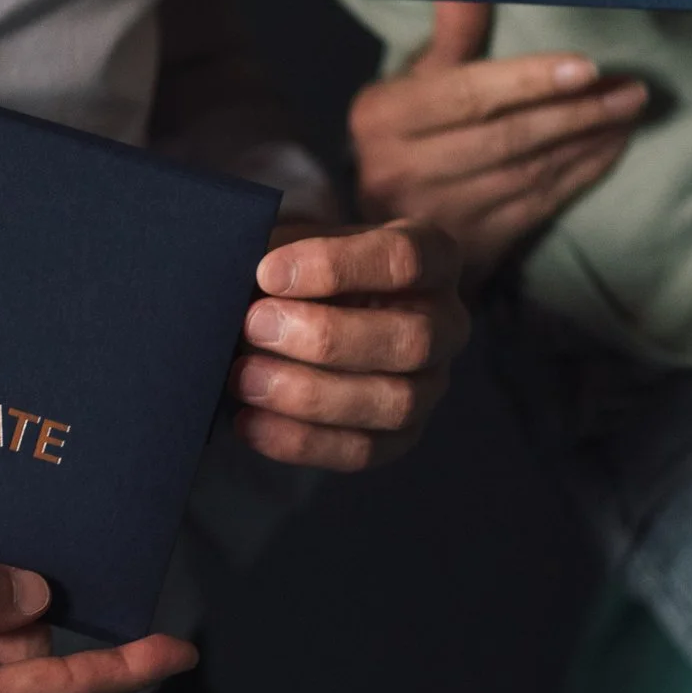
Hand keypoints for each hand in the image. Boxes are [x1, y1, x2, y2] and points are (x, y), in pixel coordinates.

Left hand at [231, 219, 469, 471]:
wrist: (316, 310)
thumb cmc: (310, 268)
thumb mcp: (301, 241)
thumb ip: (281, 251)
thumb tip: (244, 277)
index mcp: (433, 258)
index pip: (404, 259)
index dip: (335, 268)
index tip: (266, 272)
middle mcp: (447, 324)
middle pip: (411, 339)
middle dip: (326, 337)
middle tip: (254, 325)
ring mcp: (431, 385)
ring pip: (394, 402)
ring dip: (311, 395)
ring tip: (245, 378)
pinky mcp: (401, 436)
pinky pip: (363, 451)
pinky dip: (300, 441)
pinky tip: (248, 422)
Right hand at [350, 1, 643, 275]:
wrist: (384, 232)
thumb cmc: (407, 135)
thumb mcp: (413, 83)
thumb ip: (450, 37)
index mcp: (382, 118)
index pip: (465, 95)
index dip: (528, 81)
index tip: (586, 67)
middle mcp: (398, 170)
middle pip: (504, 138)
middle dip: (576, 113)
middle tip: (630, 90)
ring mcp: (433, 216)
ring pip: (528, 174)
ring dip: (587, 142)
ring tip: (628, 112)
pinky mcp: (467, 249)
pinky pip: (537, 206)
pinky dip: (580, 175)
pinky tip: (608, 148)